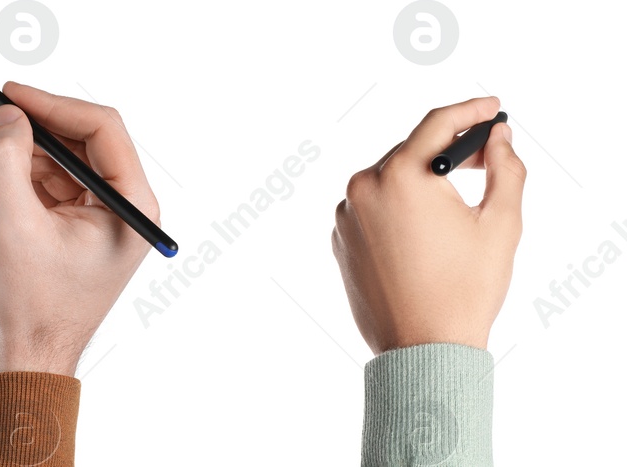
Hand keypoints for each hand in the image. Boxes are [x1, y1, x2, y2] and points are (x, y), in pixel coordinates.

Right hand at [0, 82, 159, 375]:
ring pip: (52, 162)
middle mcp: (121, 206)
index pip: (100, 129)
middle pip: (74, 142)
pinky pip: (41, 186)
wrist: (27, 359)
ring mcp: (96, 218)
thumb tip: (7, 116)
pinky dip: (8, 176)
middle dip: (24, 129)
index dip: (51, 104)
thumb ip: (8, 163)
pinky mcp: (70, 229)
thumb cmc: (32, 304)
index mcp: (130, 205)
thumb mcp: (14, 225)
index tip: (9, 94)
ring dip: (9, 151)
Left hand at [332, 97, 524, 354]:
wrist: (422, 347)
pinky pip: (372, 207)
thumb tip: (499, 137)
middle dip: (449, 150)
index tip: (492, 107)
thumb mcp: (501, 223)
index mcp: (400, 176)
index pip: (437, 124)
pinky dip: (398, 206)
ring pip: (389, 179)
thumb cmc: (464, 289)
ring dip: (421, 180)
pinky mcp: (339, 238)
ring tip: (455, 198)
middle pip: (411, 150)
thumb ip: (505, 168)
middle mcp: (363, 187)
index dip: (470, 111)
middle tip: (486, 155)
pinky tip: (424, 225)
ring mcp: (346, 214)